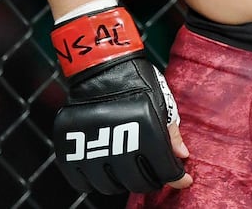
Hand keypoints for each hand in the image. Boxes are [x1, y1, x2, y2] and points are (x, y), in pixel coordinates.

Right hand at [51, 6, 191, 193]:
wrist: (102, 64)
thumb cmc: (135, 80)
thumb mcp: (160, 101)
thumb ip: (171, 132)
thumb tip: (182, 157)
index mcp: (144, 129)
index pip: (163, 169)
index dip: (175, 177)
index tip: (180, 179)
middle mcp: (116, 141)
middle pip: (137, 182)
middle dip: (150, 181)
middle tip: (152, 174)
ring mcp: (90, 147)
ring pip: (109, 187)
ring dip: (121, 184)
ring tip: (127, 172)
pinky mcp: (69, 149)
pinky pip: (81, 182)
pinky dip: (93, 183)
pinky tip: (104, 173)